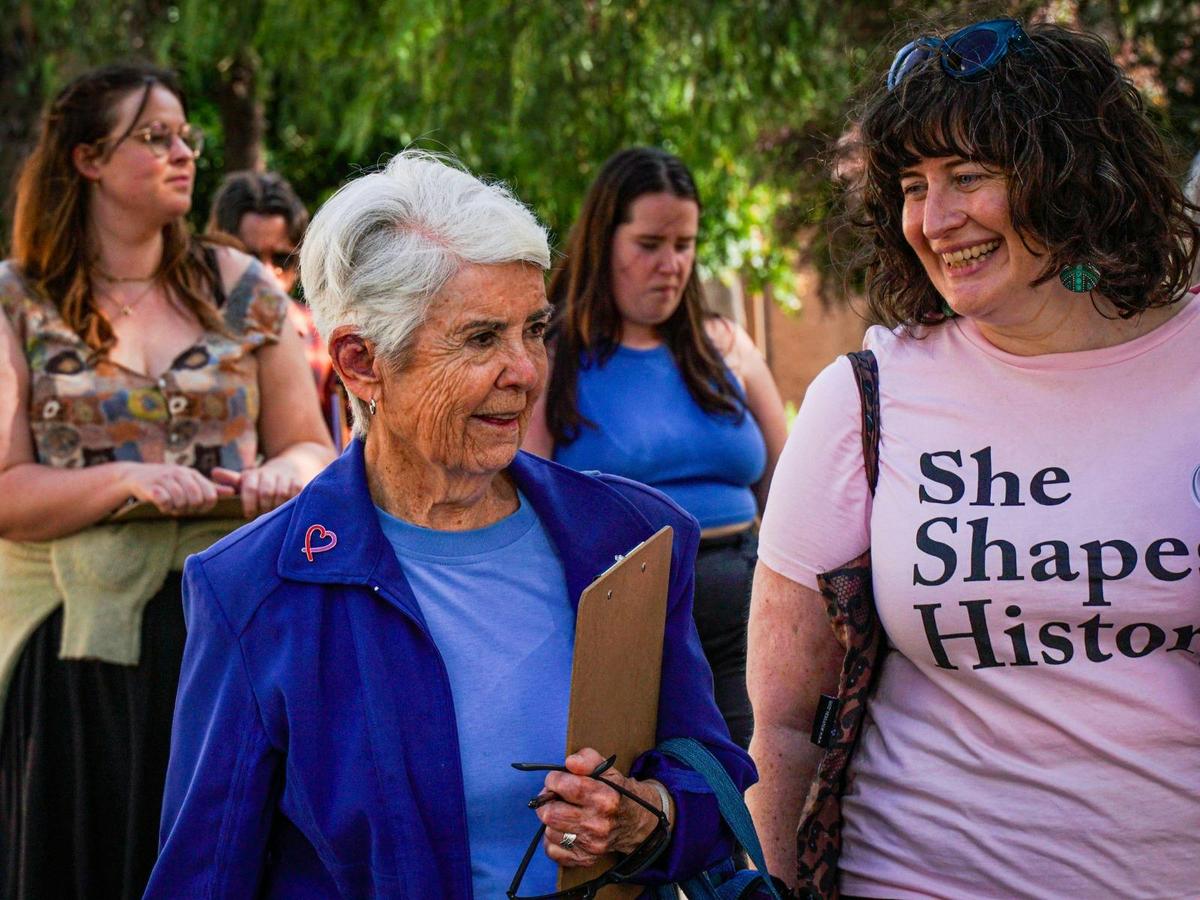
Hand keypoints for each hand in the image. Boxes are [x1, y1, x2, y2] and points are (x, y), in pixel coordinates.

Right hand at [119, 462, 234, 515]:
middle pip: (197, 500)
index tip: (196, 508)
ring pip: (181, 502)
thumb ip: (210, 488)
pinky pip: (165, 501)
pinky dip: (164, 507)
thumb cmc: (168, 482)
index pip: (210, 496)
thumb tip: (232, 491)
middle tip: (181, 508)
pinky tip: (161, 505)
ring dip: (176, 509)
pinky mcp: (151, 486)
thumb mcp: (190, 482)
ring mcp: (166, 478)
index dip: (205, 507)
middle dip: (190, 509)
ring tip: (171, 506)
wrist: (136, 476)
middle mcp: (181, 473)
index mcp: (193, 474)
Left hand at [212, 456, 303, 518]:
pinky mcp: (298, 481)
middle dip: (264, 506)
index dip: (249, 503)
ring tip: (275, 511)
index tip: (249, 514)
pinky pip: (295, 493)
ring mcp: (285, 476)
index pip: (249, 488)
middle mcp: (269, 472)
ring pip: (281, 494)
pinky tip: (287, 506)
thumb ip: (231, 479)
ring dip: (278, 506)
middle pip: (266, 493)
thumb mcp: (246, 480)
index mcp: (253, 474)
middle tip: (264, 514)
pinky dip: (291, 501)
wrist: (288, 466)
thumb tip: (214, 472)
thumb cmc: (261, 480)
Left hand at [536, 748, 664, 867]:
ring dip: (551, 820)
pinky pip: (552, 850)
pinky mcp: (585, 859)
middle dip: (546, 801)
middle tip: (554, 796)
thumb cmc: (616, 791)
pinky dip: (552, 839)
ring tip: (562, 812)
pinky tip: (564, 829)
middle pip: (551, 814)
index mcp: (605, 799)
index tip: (555, 779)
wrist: (635, 821)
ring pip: (549, 832)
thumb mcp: (607, 768)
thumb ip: (587, 759)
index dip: (554, 780)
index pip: (566, 787)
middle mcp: (598, 824)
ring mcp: (591, 845)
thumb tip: (570, 763)